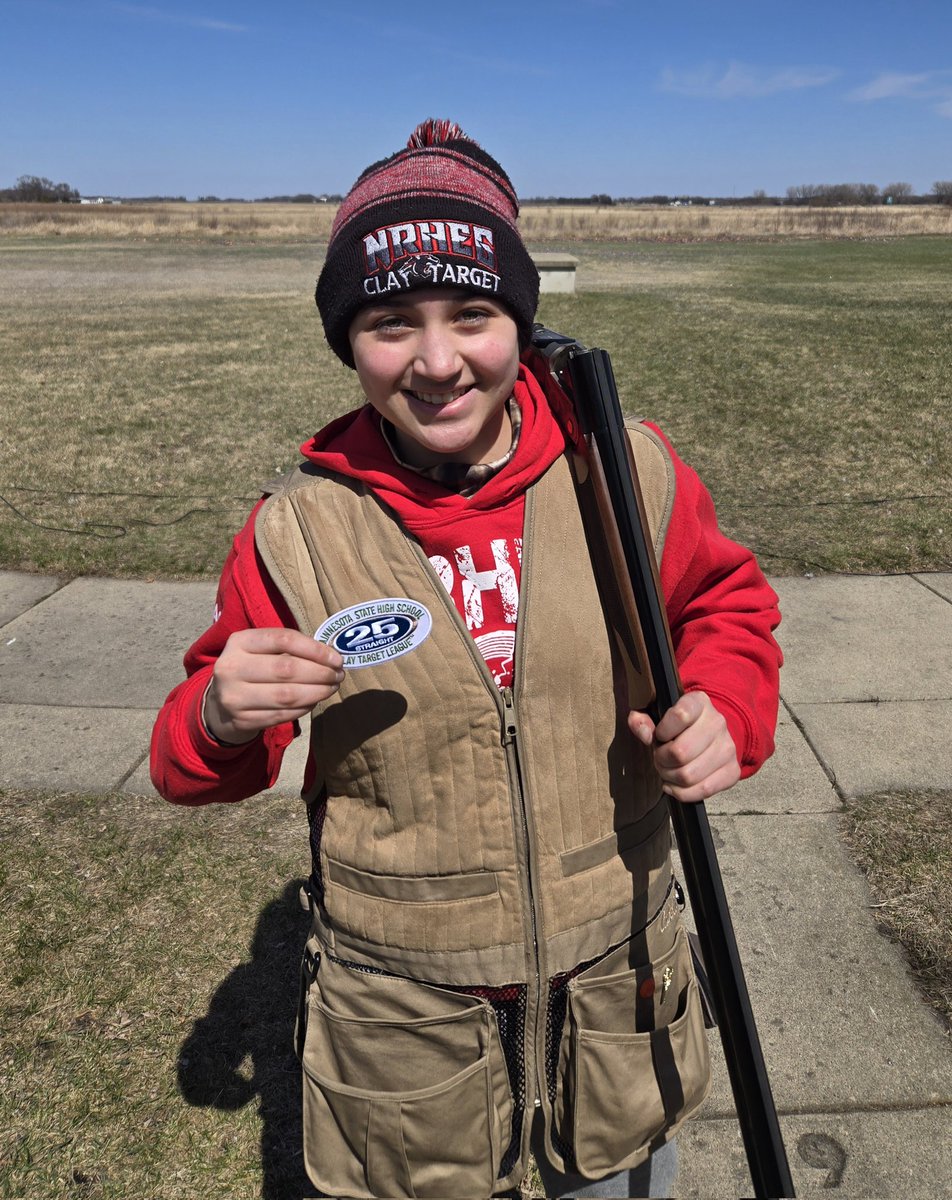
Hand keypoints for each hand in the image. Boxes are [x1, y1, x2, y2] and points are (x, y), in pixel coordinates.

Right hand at [203, 628, 344, 744]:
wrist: (219, 702)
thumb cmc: (252, 668)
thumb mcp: (260, 650)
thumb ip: (290, 648)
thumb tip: (331, 657)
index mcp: (239, 642)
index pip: (283, 639)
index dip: (315, 649)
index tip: (336, 658)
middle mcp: (232, 668)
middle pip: (286, 669)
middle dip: (320, 673)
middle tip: (338, 675)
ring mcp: (234, 697)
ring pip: (286, 696)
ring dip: (317, 692)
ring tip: (331, 688)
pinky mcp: (242, 720)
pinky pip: (282, 715)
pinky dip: (304, 708)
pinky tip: (314, 701)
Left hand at [628, 690, 739, 803]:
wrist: (709, 733)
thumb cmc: (677, 724)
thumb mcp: (654, 712)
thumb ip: (641, 719)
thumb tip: (644, 733)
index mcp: (699, 702)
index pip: (680, 715)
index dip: (662, 731)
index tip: (660, 735)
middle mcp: (717, 723)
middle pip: (681, 753)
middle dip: (661, 760)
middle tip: (660, 758)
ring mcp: (728, 748)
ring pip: (689, 775)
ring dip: (670, 778)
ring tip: (668, 770)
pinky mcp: (732, 770)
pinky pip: (704, 790)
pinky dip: (683, 793)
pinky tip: (676, 785)